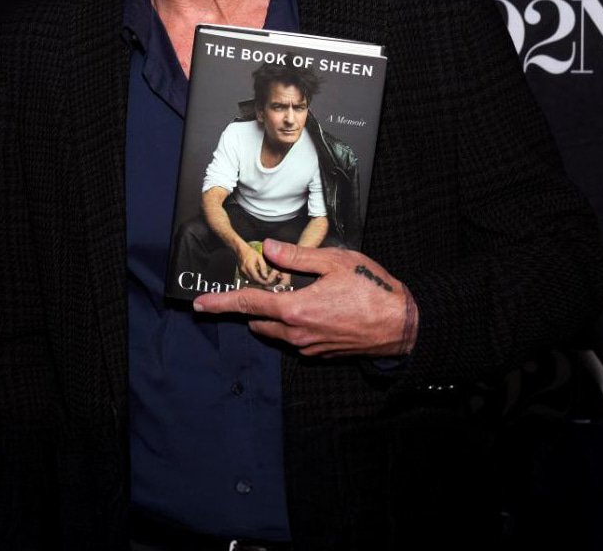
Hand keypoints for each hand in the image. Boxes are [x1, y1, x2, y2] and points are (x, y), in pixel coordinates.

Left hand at [194, 239, 417, 356]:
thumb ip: (297, 257)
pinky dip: (295, 324)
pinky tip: (317, 307)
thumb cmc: (372, 289)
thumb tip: (267, 249)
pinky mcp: (321, 353)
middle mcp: (296, 334)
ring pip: (276, 332)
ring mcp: (309, 347)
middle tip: (269, 285)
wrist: (402, 325)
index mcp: (295, 310)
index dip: (221, 303)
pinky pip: (295, 338)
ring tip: (297, 293)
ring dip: (275, 315)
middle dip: (254, 306)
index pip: (247, 306)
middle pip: (258, 321)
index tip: (199, 304)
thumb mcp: (335, 262)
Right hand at [235, 241, 279, 286]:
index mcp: (249, 267)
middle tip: (270, 279)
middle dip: (263, 282)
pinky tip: (259, 276)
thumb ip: (263, 267)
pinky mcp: (241, 274)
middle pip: (255, 282)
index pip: (257, 279)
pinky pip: (249, 280)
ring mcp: (242, 273)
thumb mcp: (259, 257)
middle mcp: (245, 272)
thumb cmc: (250, 252)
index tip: (270, 280)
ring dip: (259, 281)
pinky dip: (255, 280)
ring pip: (252, 282)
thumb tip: (266, 276)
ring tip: (265, 277)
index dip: (264, 281)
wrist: (240, 250)